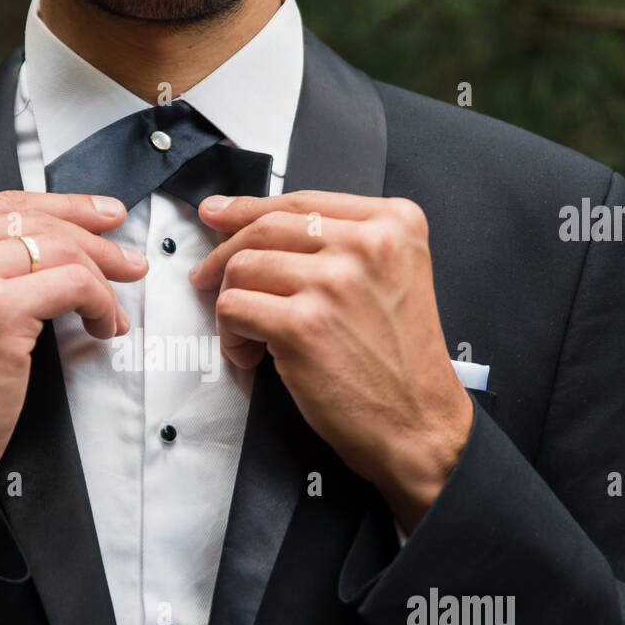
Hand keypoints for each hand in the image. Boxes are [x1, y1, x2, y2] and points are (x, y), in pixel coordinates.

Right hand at [0, 190, 146, 531]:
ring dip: (102, 280)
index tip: (103, 214)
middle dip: (96, 240)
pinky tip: (103, 325)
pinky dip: (101, 304)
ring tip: (113, 308)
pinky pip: (74, 284)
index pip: (7, 203)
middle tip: (128, 261)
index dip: (66, 205)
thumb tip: (59, 231)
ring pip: (61, 250)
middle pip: (37, 221)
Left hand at [190, 190, 471, 531]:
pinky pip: (234, 307)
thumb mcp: (392, 278)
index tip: (218, 213)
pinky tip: (250, 353)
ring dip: (230, 304)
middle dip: (223, 255)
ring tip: (248, 335)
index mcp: (393, 223)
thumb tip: (256, 224)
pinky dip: (230, 334)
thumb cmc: (400, 362)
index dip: (248, 207)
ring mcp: (335, 282)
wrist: (419, 423)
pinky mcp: (304, 325)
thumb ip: (340, 244)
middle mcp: (367, 244)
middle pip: (265, 228)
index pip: (300, 201)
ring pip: (242, 267)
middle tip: (205, 276)